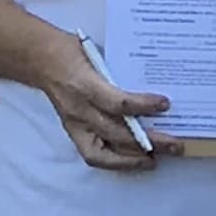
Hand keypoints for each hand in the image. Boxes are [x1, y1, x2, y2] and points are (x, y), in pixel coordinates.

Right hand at [41, 37, 167, 170]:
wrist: (41, 59)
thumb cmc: (72, 52)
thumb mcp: (98, 54)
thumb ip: (122, 71)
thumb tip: (153, 90)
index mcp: (84, 83)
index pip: (117, 102)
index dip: (143, 106)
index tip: (165, 104)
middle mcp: (78, 108)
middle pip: (115, 132)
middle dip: (148, 141)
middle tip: (175, 145)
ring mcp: (74, 123)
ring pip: (104, 153)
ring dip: (133, 159)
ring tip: (157, 160)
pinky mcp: (73, 132)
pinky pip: (95, 156)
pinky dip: (117, 163)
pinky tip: (137, 161)